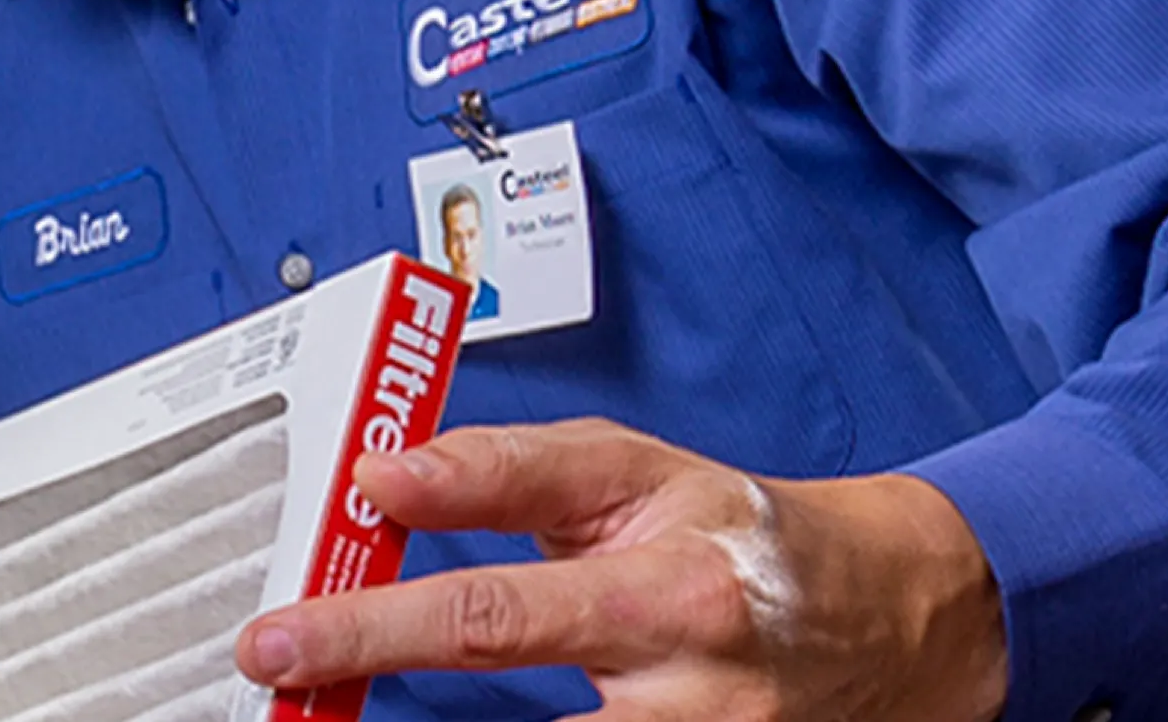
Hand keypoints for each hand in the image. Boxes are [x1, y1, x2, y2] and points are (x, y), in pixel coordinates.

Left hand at [233, 418, 1010, 721]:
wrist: (890, 617)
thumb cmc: (737, 538)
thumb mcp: (637, 476)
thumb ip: (508, 470)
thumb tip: (385, 476)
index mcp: (659, 566)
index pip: (508, 556)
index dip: (404, 561)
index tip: (320, 557)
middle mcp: (680, 656)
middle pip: (504, 642)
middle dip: (372, 645)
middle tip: (276, 655)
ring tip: (337, 711)